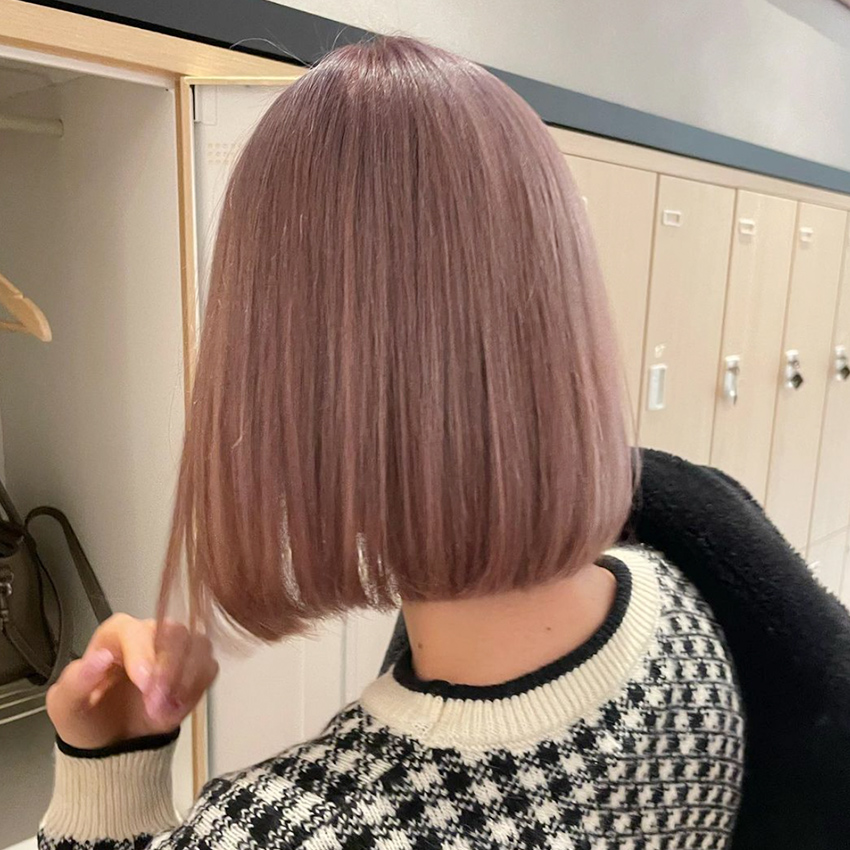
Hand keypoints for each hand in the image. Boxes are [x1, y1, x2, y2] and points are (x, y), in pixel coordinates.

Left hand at [46, 614, 218, 749]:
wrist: (112, 746)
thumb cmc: (87, 718)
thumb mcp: (65, 706)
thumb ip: (75, 682)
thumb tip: (99, 658)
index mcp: (118, 634)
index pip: (135, 630)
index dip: (143, 654)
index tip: (145, 684)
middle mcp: (151, 633)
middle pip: (174, 632)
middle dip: (169, 670)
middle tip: (156, 705)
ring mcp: (177, 650)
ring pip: (198, 645)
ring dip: (186, 679)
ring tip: (165, 712)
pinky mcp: (196, 669)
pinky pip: (210, 667)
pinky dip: (198, 688)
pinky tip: (178, 708)